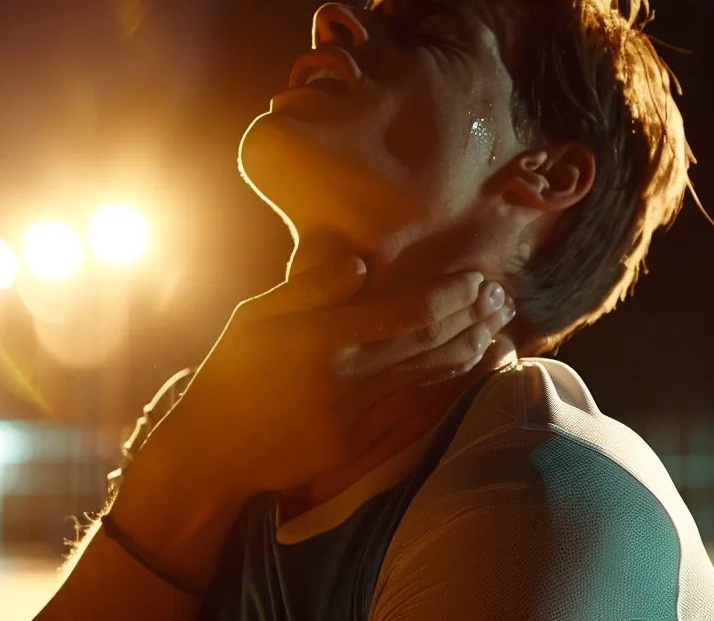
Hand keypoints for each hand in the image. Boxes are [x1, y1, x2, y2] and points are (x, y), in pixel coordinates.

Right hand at [135, 255, 517, 500]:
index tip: (478, 278)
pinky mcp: (355, 446)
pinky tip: (471, 373)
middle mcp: (341, 377)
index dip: (451, 294)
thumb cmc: (229, 373)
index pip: (406, 312)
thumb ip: (307, 287)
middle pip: (428, 343)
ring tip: (500, 328)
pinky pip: (415, 413)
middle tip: (503, 297)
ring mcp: (351, 417)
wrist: (210, 451)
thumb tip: (360, 263)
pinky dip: (449, 390)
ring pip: (429, 379)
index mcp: (317, 338)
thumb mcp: (253, 317)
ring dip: (470, 351)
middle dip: (473, 317)